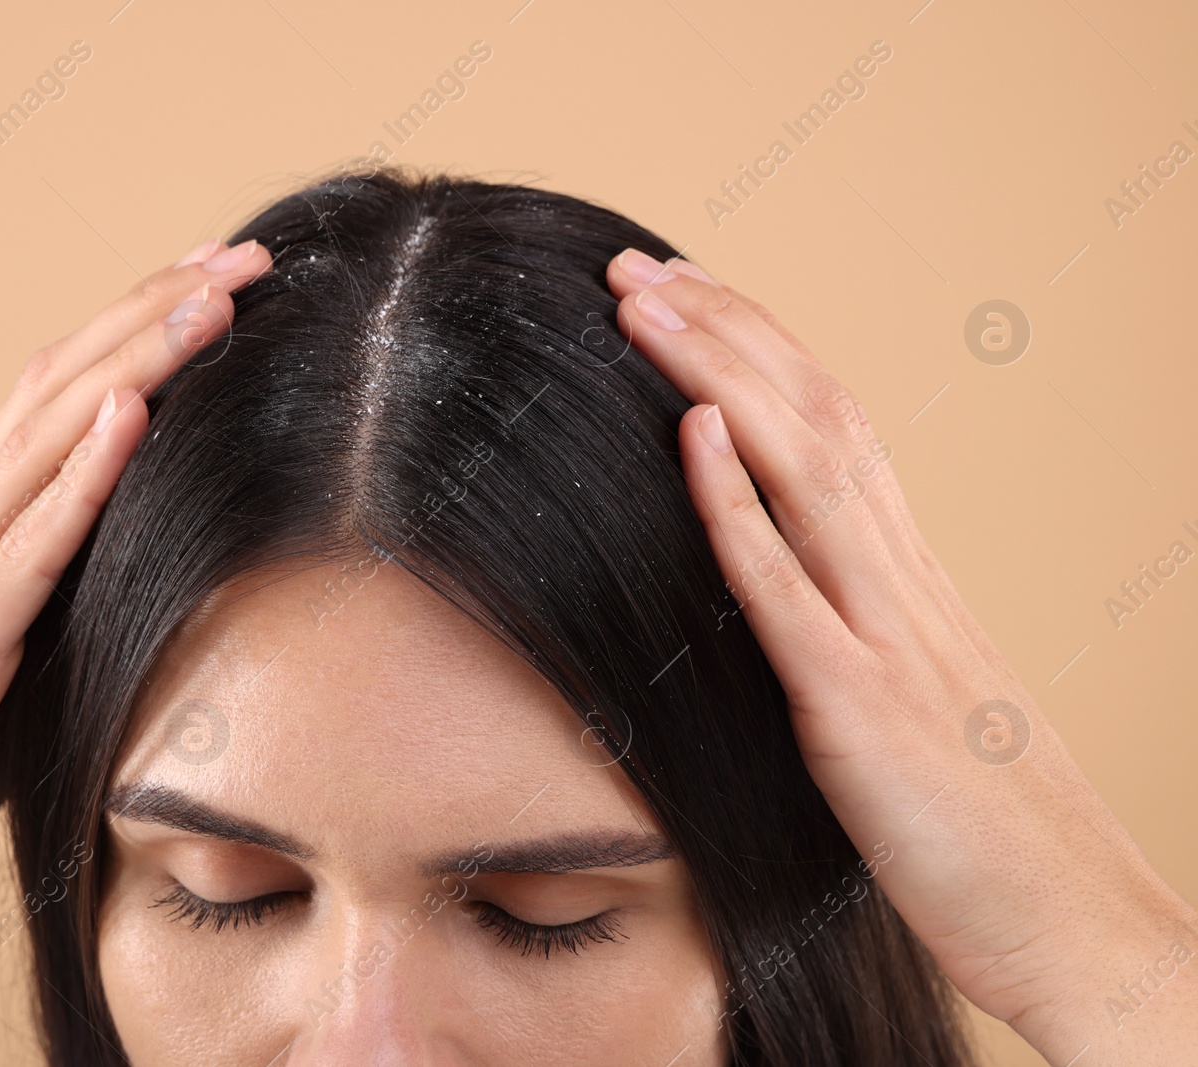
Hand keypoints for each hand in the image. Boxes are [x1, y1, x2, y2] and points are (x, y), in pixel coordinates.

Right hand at [0, 237, 271, 1065]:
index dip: (141, 334)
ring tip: (212, 298)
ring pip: (47, 440)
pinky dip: (82, 475)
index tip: (223, 284)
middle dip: (158, 313)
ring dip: (136, 361)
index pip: (65, 402)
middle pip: (63, 388)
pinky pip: (24, 548)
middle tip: (248, 254)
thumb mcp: (4, 677)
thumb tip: (143, 590)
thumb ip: (57, 617)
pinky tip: (131, 413)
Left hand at [605, 248, 1197, 1065]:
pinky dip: (736, 505)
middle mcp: (904, 584)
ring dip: (714, 376)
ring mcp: (888, 638)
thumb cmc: (987, 834)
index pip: (832, 425)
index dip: (755, 348)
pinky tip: (689, 434)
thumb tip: (784, 593)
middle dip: (719, 327)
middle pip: (812, 414)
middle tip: (633, 263)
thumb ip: (858, 635)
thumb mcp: (918, 707)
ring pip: (804, 468)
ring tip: (642, 304)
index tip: (684, 293)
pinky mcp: (862, 711)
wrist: (1078, 930)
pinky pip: (789, 590)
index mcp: (912, 580)